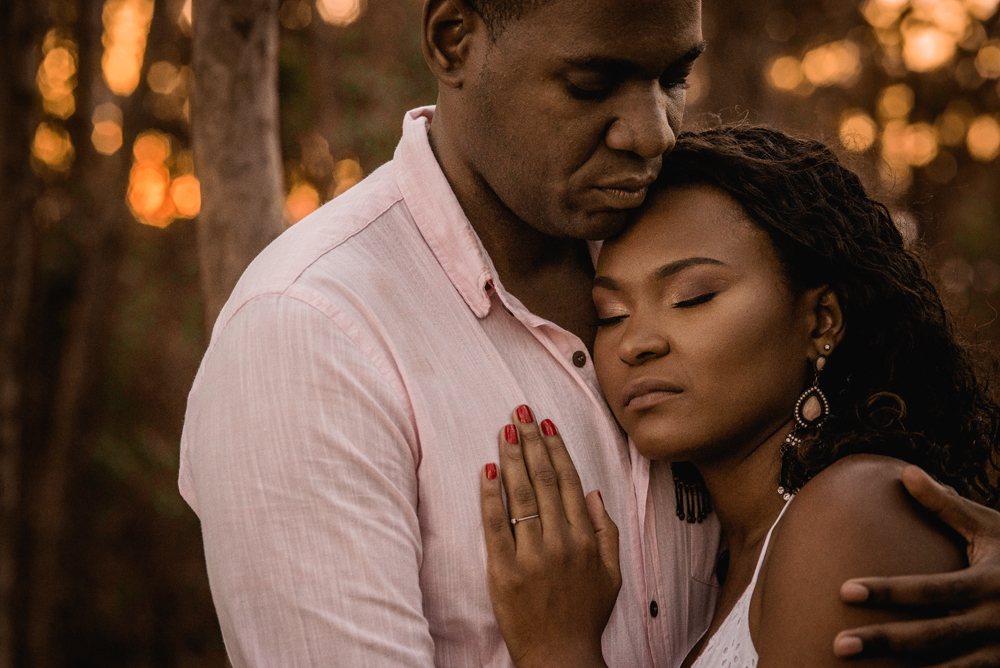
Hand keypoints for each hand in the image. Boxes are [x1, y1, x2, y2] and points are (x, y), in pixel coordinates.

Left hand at [480, 405, 621, 667]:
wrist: (559, 654)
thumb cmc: (585, 615)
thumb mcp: (611, 575)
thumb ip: (606, 532)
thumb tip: (594, 493)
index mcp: (585, 539)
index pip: (568, 482)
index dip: (556, 449)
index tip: (545, 424)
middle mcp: (560, 542)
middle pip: (543, 480)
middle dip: (531, 442)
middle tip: (520, 412)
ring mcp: (531, 555)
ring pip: (521, 496)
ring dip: (511, 458)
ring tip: (504, 430)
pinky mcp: (504, 570)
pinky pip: (495, 524)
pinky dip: (491, 495)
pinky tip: (487, 470)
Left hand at [834, 465, 999, 666]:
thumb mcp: (991, 528)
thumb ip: (947, 507)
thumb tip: (907, 472)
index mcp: (988, 584)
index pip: (930, 590)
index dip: (888, 591)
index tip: (844, 590)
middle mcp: (994, 622)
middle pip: (932, 636)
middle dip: (885, 641)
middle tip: (839, 645)